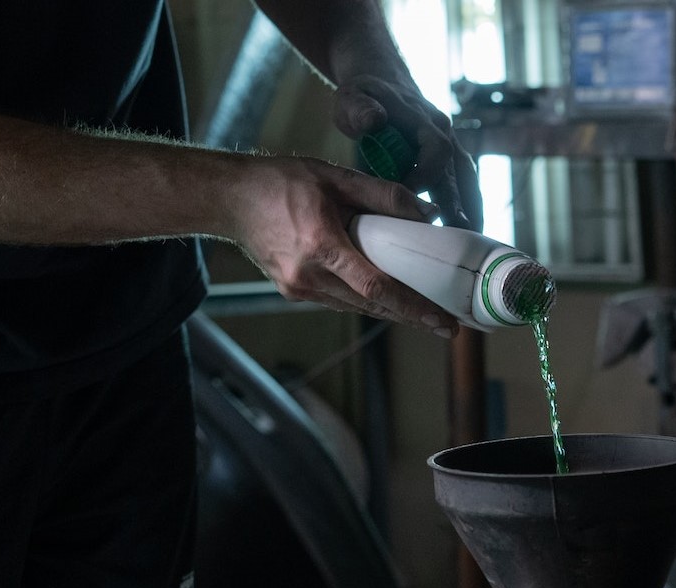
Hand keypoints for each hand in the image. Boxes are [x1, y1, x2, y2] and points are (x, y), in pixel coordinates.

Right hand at [228, 155, 458, 336]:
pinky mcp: (292, 291)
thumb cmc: (279, 183)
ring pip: (355, 306)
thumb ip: (383, 196)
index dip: (413, 307)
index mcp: (321, 246)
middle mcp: (308, 276)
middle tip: (444, 323)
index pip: (377, 287)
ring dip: (388, 309)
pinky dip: (362, 297)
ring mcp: (297, 288)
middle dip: (410, 315)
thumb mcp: (335, 177)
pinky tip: (381, 293)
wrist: (231, 199)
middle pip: (371, 305)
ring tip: (421, 309)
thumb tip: (424, 214)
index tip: (441, 322)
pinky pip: (337, 299)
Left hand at [332, 75, 483, 231]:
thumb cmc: (363, 94)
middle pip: (460, 173)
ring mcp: (449, 145)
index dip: (425, 178)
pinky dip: (467, 206)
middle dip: (461, 206)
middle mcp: (444, 133)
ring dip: (472, 210)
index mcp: (423, 120)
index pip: (435, 152)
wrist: (381, 81)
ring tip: (473, 243)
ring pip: (468, 181)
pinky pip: (463, 184)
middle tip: (460, 237)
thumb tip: (372, 120)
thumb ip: (359, 109)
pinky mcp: (447, 158)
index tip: (409, 204)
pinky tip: (465, 233)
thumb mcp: (353, 97)